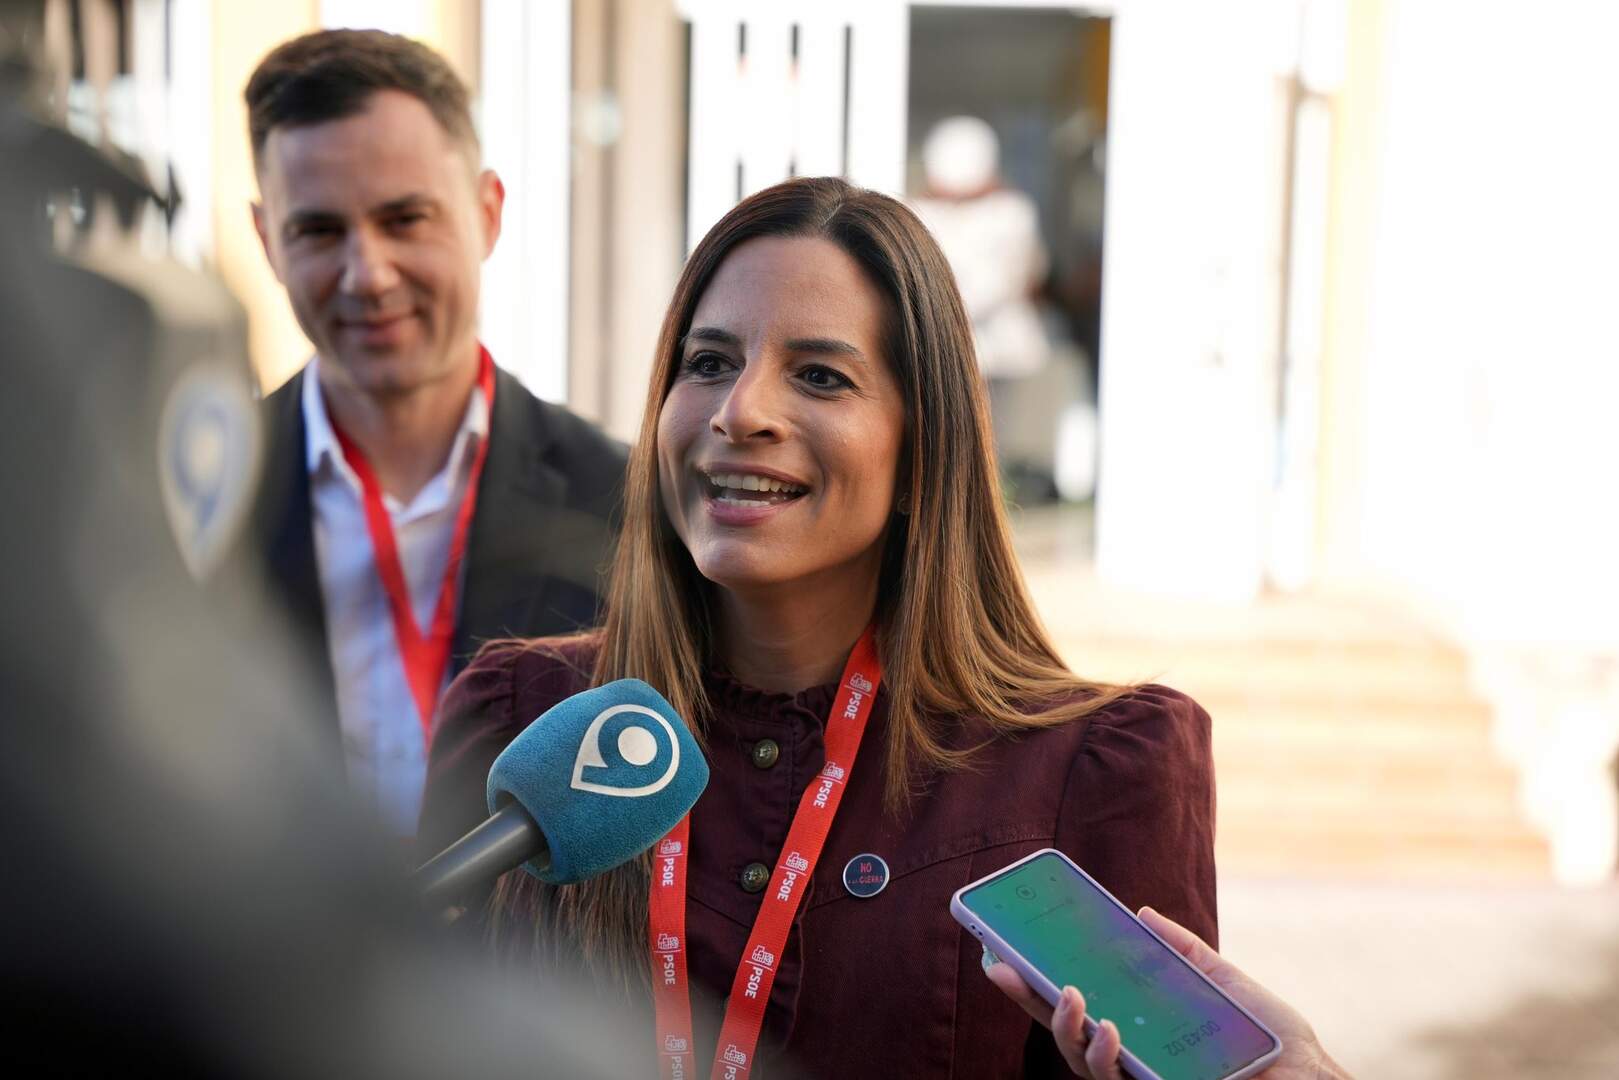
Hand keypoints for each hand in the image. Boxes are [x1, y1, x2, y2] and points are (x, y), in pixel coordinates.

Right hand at [983, 906, 1352, 1078]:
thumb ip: (1182, 950)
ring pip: (1079, 1060)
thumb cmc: (1271, 1037)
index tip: (1002, 948)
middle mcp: (1132, 1055)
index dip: (1036, 980)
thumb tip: (1142, 913)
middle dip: (1027, 997)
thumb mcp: (1222, 980)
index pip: (1078, 1003)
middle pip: (1064, 1030)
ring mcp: (1140, 1078)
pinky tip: (1107, 1030)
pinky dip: (1103, 1054)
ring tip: (1070, 995)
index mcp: (1139, 1025)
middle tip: (1002, 965)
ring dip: (1064, 1025)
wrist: (1311, 1077)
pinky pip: (1112, 1079)